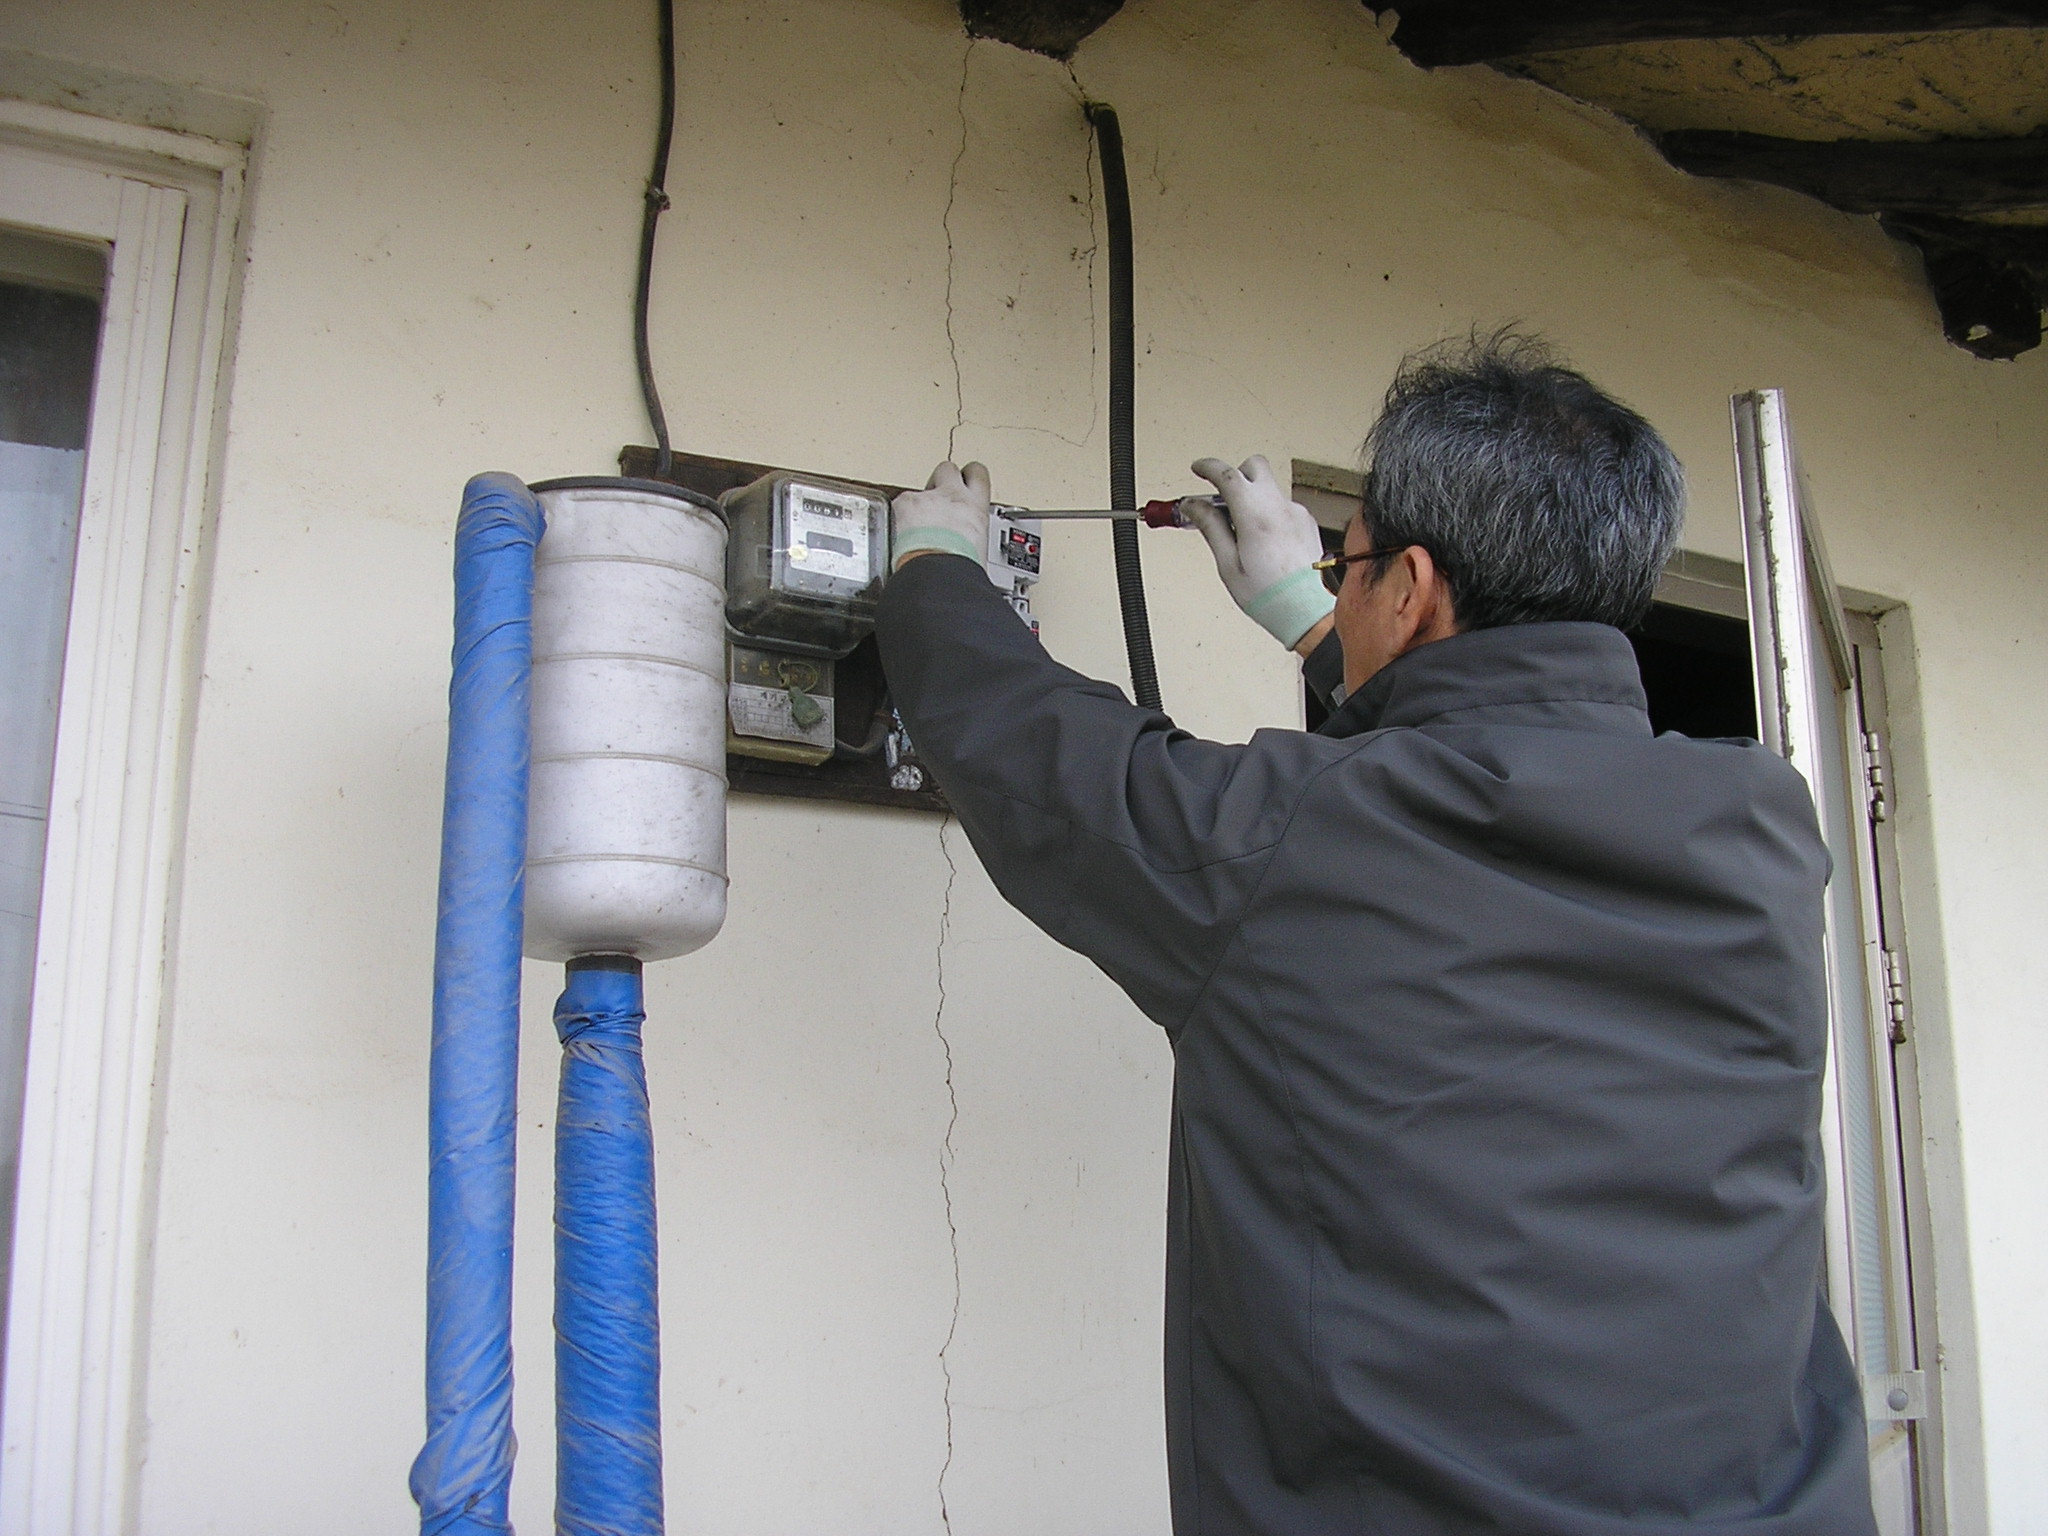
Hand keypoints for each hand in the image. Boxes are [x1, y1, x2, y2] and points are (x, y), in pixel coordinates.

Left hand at [892, 460, 990, 570]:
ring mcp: (925, 498)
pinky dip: (898, 517)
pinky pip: (899, 504)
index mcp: (975, 505)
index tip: (964, 484)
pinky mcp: (903, 504)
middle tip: (937, 501)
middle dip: (941, 481)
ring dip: (917, 504)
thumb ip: (972, 535)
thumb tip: (968, 545)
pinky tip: (900, 534)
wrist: (939, 574)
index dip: (968, 477)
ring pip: (919, 489)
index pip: (976, 473)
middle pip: (946, 469)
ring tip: (914, 527)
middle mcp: (951, 495)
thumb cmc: (960, 569)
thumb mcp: (979, 547)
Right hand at [1183, 454, 1334, 648]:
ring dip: (1251, 497)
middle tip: (1221, 498)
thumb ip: (1211, 527)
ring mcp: (1296, 512)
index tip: (1199, 469)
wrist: (1304, 610)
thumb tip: (1194, 506)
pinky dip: (1267, 512)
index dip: (1208, 467)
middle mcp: (1279, 507)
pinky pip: (1281, 505)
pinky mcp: (1306, 521)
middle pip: (1254, 466)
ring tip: (1240, 529)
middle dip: (1235, 474)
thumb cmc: (1268, 595)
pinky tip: (1262, 539)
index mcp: (1256, 517)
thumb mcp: (1228, 564)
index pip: (1228, 474)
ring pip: (1268, 487)